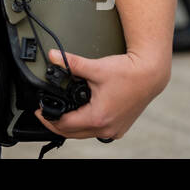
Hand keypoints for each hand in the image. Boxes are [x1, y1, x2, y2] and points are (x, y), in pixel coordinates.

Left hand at [32, 46, 168, 140]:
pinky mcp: (119, 127)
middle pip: (72, 133)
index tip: (38, 111)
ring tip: (59, 113)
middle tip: (44, 113)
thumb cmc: (128, 73)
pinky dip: (85, 125)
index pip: (64, 125)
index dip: (48, 118)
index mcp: (98, 117)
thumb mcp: (96, 68)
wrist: (150, 75)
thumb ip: (72, 63)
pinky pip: (96, 132)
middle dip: (55, 124)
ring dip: (70, 126)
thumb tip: (53, 56)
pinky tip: (80, 114)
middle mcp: (106, 128)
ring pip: (84, 134)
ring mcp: (114, 130)